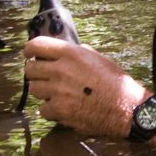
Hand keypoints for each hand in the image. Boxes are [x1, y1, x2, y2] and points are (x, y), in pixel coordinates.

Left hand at [23, 36, 147, 137]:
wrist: (126, 108)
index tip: (29, 54)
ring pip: (34, 90)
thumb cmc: (115, 83)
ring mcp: (58, 91)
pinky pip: (43, 109)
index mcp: (70, 53)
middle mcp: (61, 70)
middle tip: (43, 77)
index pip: (36, 45)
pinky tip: (62, 107)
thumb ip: (78, 53)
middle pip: (30, 69)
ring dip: (42, 92)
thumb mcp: (99, 58)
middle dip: (35, 73)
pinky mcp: (59, 110)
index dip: (29, 50)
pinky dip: (50, 110)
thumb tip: (62, 52)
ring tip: (56, 94)